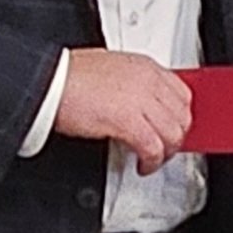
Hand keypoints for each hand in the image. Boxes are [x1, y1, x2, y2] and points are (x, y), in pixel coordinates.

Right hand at [55, 49, 191, 173]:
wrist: (50, 83)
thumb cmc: (70, 77)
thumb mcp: (112, 69)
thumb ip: (133, 83)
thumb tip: (140, 99)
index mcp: (145, 67)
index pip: (182, 93)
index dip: (180, 116)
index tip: (173, 127)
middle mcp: (148, 82)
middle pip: (182, 115)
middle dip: (176, 137)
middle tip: (165, 148)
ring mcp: (140, 101)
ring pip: (172, 133)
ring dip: (166, 153)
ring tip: (154, 160)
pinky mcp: (127, 121)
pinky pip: (153, 147)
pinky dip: (151, 161)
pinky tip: (143, 165)